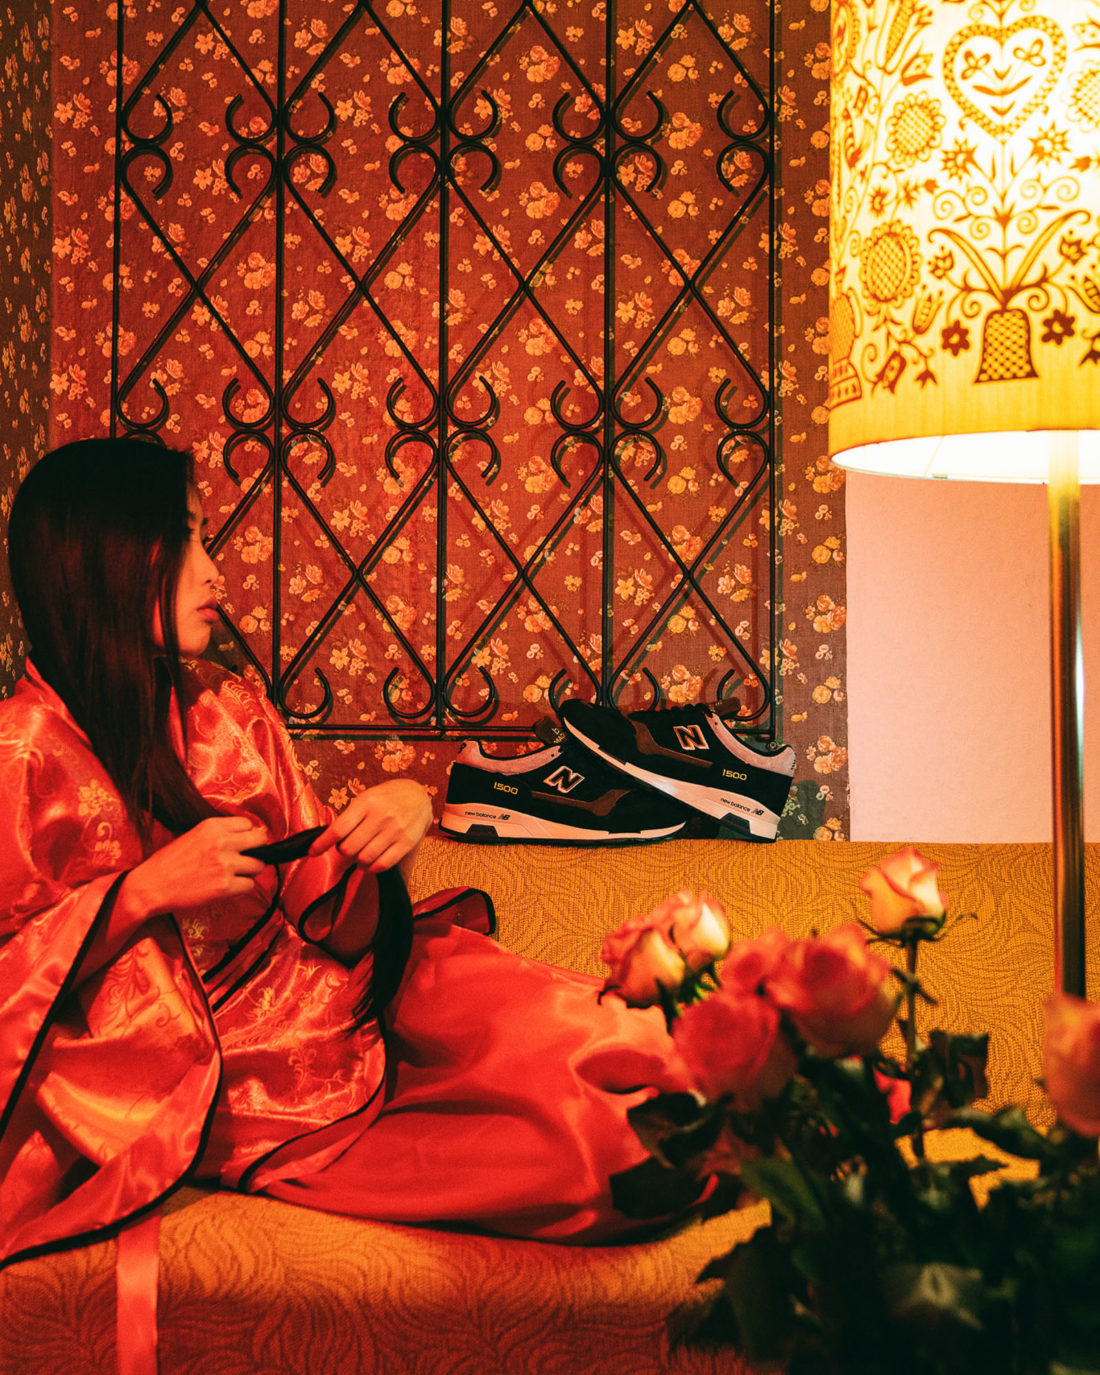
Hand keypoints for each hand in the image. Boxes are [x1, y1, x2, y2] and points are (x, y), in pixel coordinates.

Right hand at [122, 815, 269, 920]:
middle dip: (256, 851)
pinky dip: (241, 888)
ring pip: (258, 865)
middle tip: (246, 859)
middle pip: (260, 841)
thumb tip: (245, 838)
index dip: (247, 836)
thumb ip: (219, 834)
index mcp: (212, 826)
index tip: (242, 845)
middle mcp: (222, 842)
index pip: (248, 824)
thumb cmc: (168, 863)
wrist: (150, 886)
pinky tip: (226, 888)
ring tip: (233, 875)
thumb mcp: (193, 835)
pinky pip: (250, 886)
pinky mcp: (225, 886)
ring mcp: (225, 864)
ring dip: (249, 872)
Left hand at [308, 779, 431, 873]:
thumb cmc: (386, 798)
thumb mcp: (366, 798)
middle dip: (344, 851)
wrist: (419, 796)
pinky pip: (382, 865)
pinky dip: (372, 868)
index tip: (312, 852)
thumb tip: (329, 841)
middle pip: (349, 848)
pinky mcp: (406, 843)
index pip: (339, 828)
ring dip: (358, 861)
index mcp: (366, 802)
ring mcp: (395, 830)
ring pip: (364, 858)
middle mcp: (381, 816)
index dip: (322, 843)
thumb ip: (350, 818)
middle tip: (348, 846)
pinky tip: (371, 862)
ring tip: (361, 855)